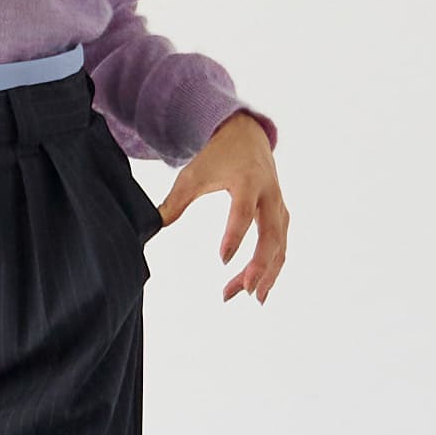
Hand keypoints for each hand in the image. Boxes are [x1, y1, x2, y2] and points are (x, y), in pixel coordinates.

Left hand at [154, 110, 288, 303]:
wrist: (247, 136)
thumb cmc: (218, 156)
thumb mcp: (193, 174)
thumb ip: (175, 202)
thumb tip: (153, 226)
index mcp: (247, 181)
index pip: (242, 212)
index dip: (234, 236)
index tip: (222, 260)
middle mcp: (269, 195)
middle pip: (270, 235)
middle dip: (260, 265)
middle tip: (245, 290)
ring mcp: (279, 207)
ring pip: (279, 245)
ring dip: (267, 273)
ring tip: (251, 298)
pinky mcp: (281, 216)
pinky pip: (281, 246)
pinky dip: (273, 268)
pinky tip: (261, 290)